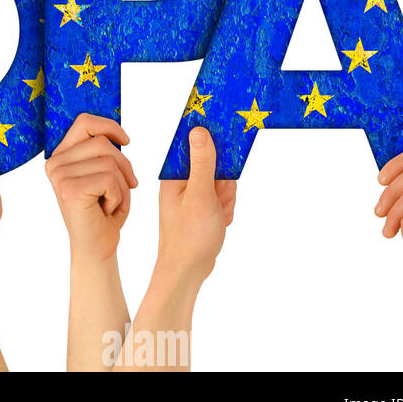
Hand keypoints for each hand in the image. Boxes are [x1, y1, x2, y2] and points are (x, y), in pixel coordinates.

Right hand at [46, 113, 137, 263]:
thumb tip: (118, 132)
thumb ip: (104, 150)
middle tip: (126, 187)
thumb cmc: (103, 211)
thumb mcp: (104, 173)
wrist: (97, 246)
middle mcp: (54, 164)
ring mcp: (60, 176)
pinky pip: (110, 179)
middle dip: (124, 166)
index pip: (84, 122)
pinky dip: (119, 196)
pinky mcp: (70, 190)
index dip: (109, 126)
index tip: (126, 141)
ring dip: (122, 185)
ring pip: (110, 161)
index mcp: (60, 156)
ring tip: (112, 201)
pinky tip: (107, 210)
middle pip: (102, 142)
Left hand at [156, 127, 236, 284]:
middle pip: (215, 163)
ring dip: (226, 198)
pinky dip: (225, 208)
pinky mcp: (201, 205)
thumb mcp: (200, 195)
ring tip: (217, 215)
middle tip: (218, 200)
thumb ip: (202, 163)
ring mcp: (192, 194)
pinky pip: (222, 197)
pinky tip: (219, 221)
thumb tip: (199, 131)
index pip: (195, 144)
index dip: (214, 146)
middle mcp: (181, 181)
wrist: (188, 270)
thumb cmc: (189, 236)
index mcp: (174, 175)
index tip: (228, 141)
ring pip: (222, 181)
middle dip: (224, 183)